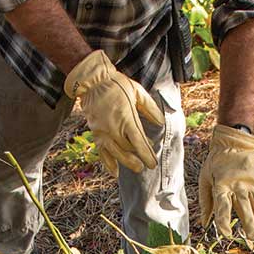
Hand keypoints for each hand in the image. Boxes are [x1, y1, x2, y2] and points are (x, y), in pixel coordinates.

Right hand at [64, 50, 164, 177]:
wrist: (92, 82)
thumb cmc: (117, 84)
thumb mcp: (137, 91)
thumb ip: (149, 108)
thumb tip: (160, 123)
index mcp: (126, 118)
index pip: (138, 142)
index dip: (146, 154)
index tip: (153, 163)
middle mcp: (113, 128)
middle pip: (127, 149)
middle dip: (138, 158)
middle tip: (146, 166)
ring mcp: (103, 132)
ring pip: (115, 153)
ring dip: (126, 163)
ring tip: (136, 168)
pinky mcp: (95, 134)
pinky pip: (101, 152)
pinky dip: (108, 163)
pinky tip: (115, 172)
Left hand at [198, 125, 253, 243]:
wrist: (233, 143)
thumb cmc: (215, 164)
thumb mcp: (204, 179)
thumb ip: (205, 202)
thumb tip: (204, 224)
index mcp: (221, 184)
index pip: (222, 205)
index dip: (224, 220)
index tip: (227, 234)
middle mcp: (237, 184)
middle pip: (244, 206)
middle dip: (250, 223)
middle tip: (253, 238)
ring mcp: (251, 182)